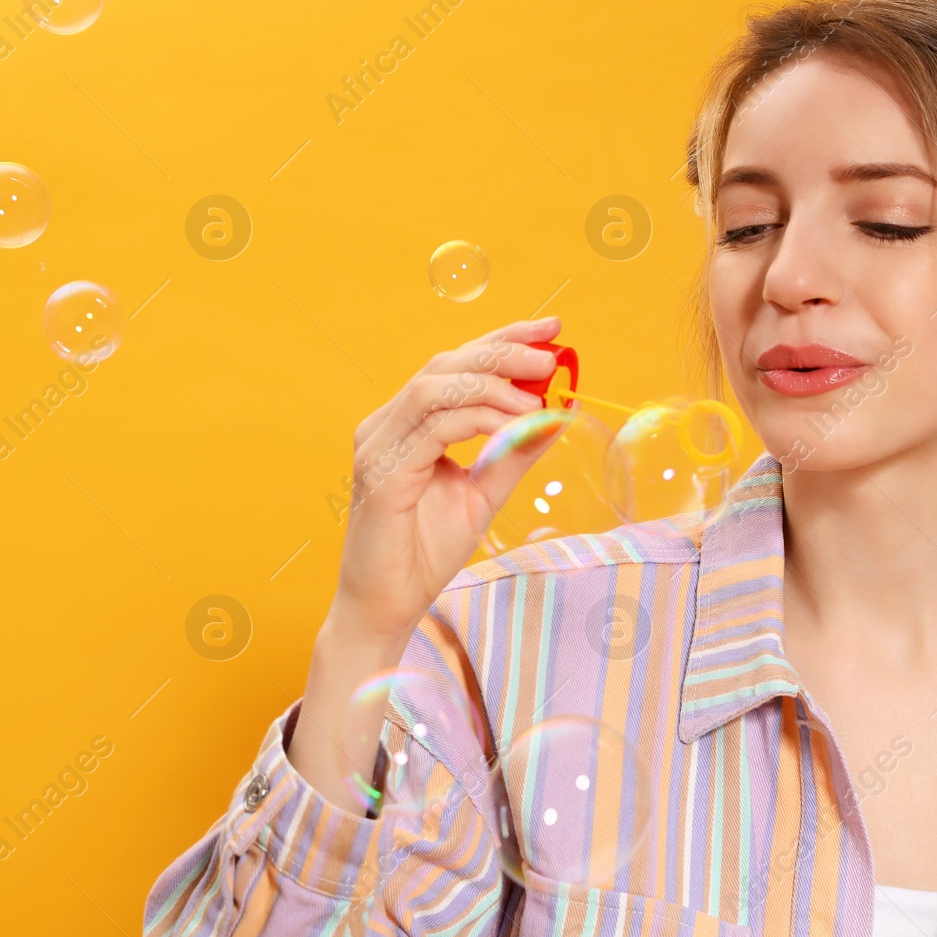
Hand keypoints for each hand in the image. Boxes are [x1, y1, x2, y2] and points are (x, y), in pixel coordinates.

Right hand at [328, 315, 563, 645]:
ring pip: (437, 386)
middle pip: (445, 364)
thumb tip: (558, 414)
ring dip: (493, 384)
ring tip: (537, 397)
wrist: (387, 607)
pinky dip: (478, 419)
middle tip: (550, 356)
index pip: (455, 365)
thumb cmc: (425, 552)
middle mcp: (386, 424)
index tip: (551, 330)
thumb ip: (513, 452)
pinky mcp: (382, 470)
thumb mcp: (483, 493)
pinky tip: (512, 426)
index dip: (502, 339)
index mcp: (406, 424)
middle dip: (503, 351)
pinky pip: (434, 426)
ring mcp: (378, 444)